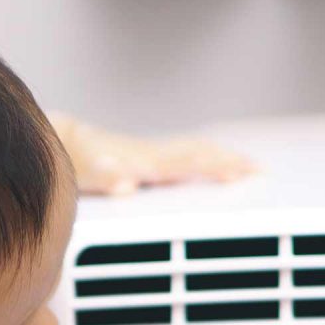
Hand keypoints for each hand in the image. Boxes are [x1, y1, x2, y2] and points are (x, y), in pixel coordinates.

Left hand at [50, 113, 255, 195]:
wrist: (65, 141)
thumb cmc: (76, 160)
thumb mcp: (86, 172)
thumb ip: (105, 175)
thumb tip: (126, 183)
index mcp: (145, 160)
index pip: (187, 163)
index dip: (213, 167)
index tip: (238, 173)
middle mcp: (154, 155)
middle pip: (199, 154)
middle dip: (230, 161)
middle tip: (259, 172)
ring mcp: (154, 155)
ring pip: (197, 152)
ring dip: (225, 158)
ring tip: (252, 169)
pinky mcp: (151, 159)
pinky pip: (188, 155)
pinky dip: (210, 158)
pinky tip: (220, 167)